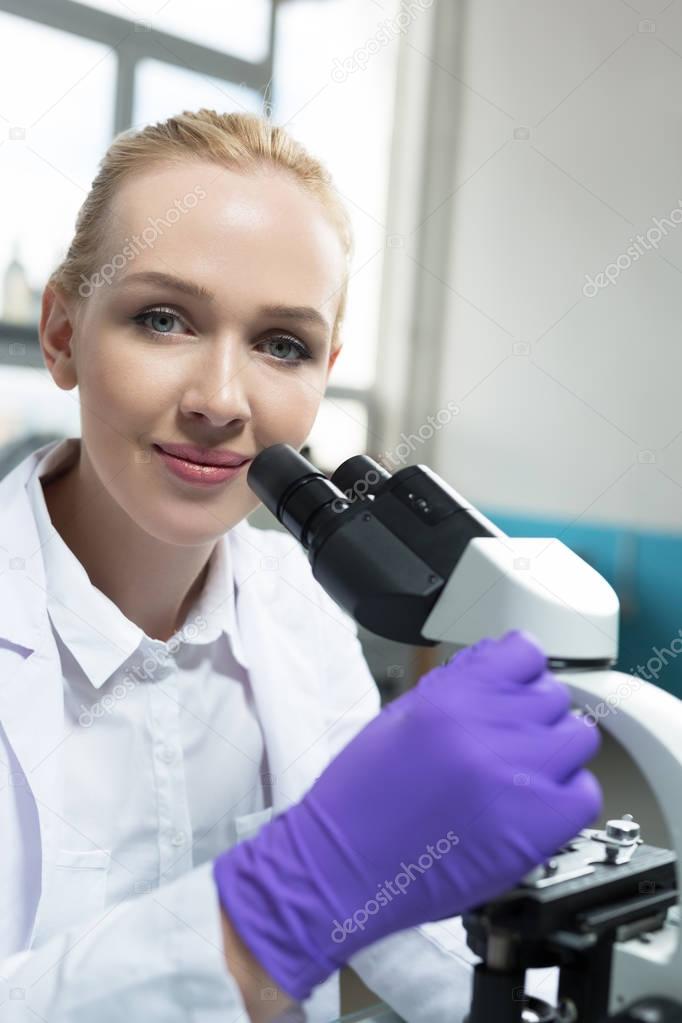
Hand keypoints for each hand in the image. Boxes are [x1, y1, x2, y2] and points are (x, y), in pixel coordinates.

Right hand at [213, 630, 601, 1001]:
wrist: (342, 866)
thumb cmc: (360, 798)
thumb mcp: (400, 717)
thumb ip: (456, 688)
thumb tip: (497, 666)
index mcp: (451, 696)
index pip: (525, 653)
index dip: (521, 673)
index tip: (517, 688)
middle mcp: (488, 727)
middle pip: (553, 695)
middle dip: (533, 715)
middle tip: (509, 742)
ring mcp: (517, 775)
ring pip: (578, 737)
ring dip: (555, 752)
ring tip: (524, 774)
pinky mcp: (536, 825)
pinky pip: (584, 793)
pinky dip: (566, 798)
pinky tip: (534, 807)